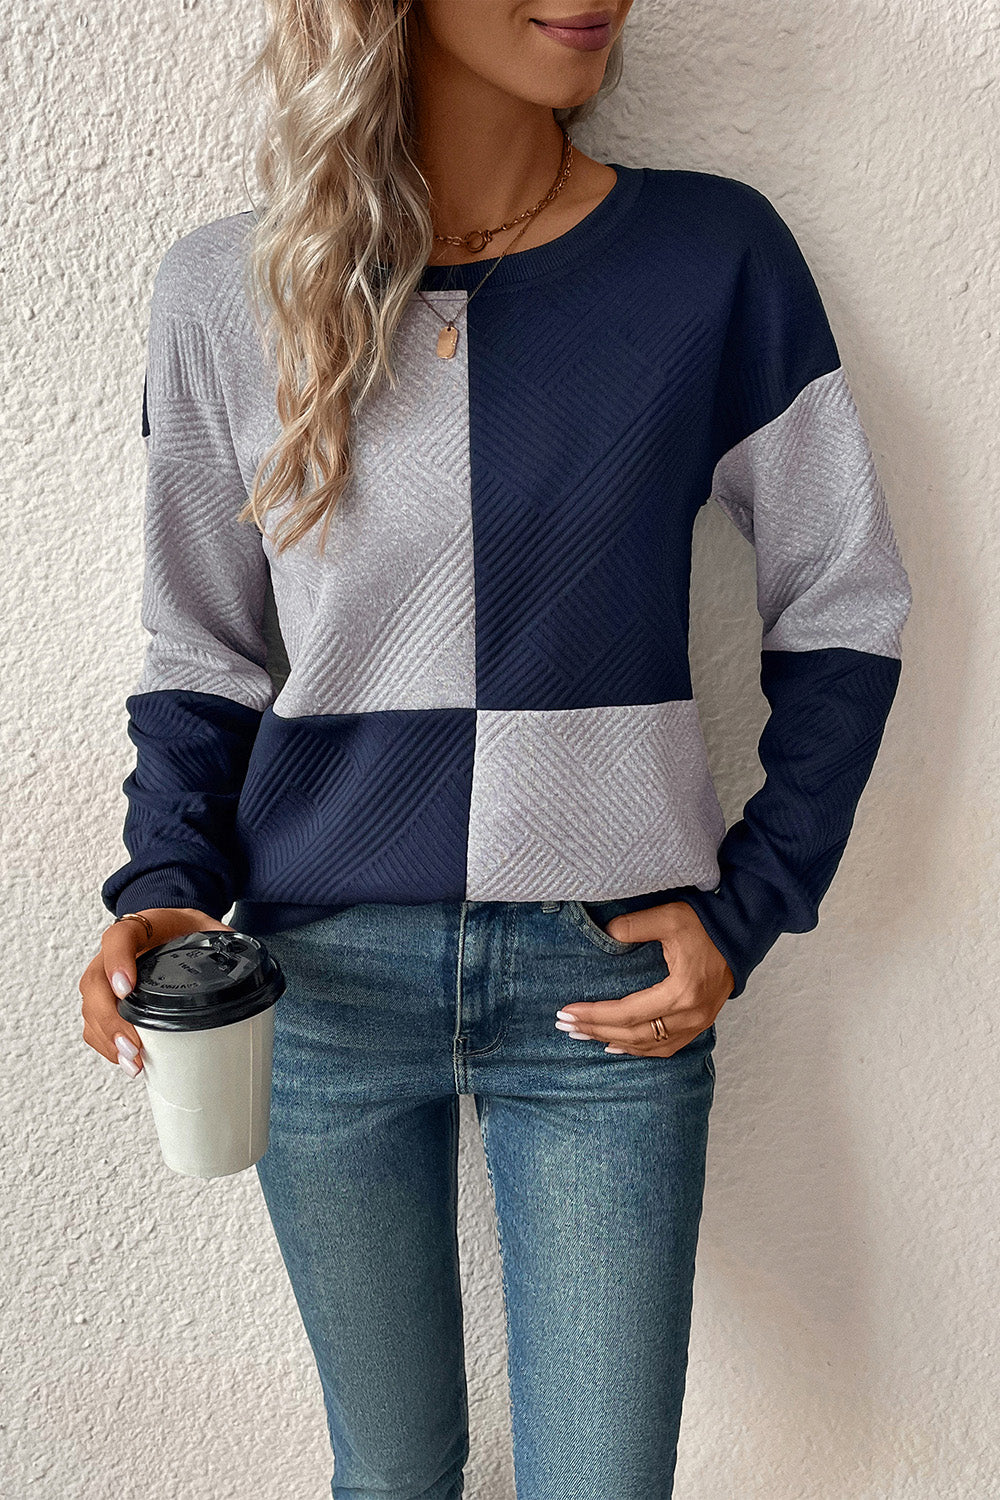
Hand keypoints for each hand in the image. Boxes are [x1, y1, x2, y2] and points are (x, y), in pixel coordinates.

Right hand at [79, 907, 234, 1078]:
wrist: (168, 927)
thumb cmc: (184, 929)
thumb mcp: (205, 926)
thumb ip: (224, 940)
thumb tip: (252, 964)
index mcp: (139, 928)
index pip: (117, 938)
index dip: (117, 962)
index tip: (128, 989)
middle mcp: (113, 953)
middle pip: (94, 983)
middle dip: (110, 1019)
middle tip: (134, 1047)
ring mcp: (104, 977)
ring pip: (89, 1008)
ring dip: (107, 1039)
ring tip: (133, 1064)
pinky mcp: (105, 999)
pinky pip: (93, 1024)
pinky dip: (106, 1045)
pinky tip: (126, 1061)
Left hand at [556, 901, 734, 1056]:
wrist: (741, 933)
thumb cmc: (707, 924)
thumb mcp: (670, 917)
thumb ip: (635, 926)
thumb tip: (606, 933)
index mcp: (682, 992)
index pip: (629, 1013)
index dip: (596, 1015)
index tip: (568, 1011)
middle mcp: (691, 1015)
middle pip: (635, 1034)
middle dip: (596, 1030)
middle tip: (565, 1026)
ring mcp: (698, 1023)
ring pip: (649, 1045)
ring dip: (613, 1041)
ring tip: (583, 1035)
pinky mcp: (700, 1023)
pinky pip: (666, 1047)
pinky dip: (639, 1050)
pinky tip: (617, 1046)